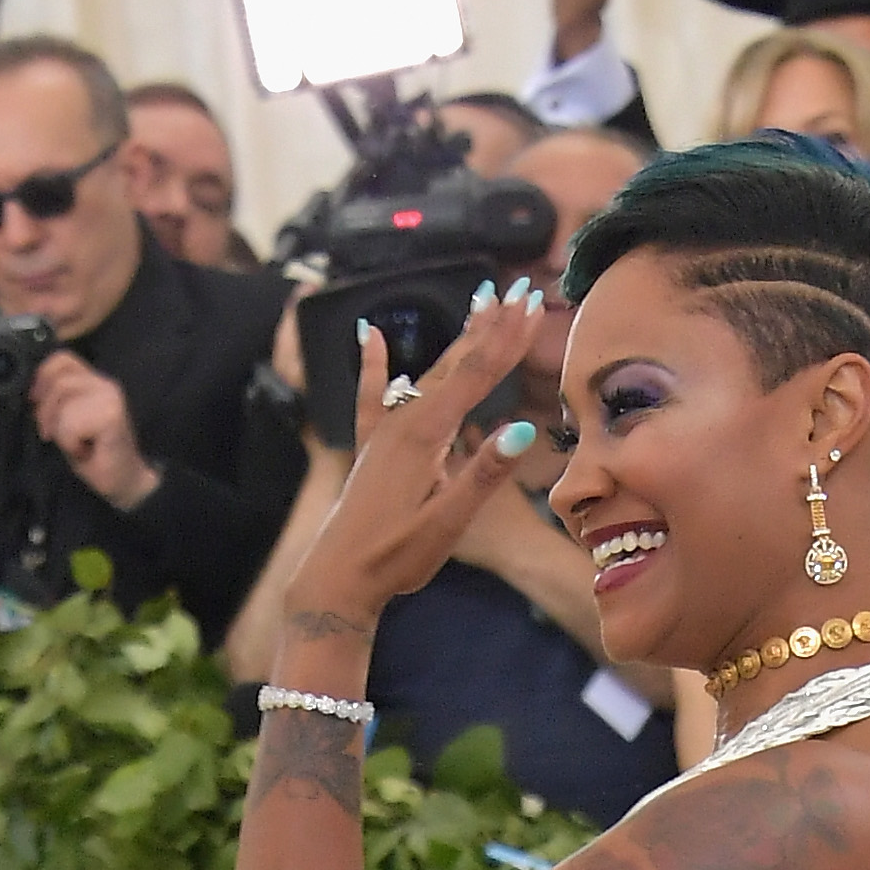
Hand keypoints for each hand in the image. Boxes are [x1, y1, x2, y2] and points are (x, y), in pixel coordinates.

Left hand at [30, 348, 159, 511]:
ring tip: (75, 444)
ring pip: (63, 400)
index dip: (42, 375)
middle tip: (48, 434)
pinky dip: (69, 442)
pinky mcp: (111, 414)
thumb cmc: (95, 457)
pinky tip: (84, 451)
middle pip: (58, 379)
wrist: (124, 483)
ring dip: (60, 430)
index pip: (63, 359)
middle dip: (45, 410)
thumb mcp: (66, 422)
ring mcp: (110, 396)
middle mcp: (104, 383)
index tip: (34, 400)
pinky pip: (70, 423)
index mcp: (94, 381)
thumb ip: (55, 401)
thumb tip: (33, 392)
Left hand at [272, 284, 553, 650]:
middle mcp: (404, 420)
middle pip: (456, 363)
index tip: (530, 305)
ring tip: (479, 306)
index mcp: (426, 434)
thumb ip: (484, 474)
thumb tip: (523, 430)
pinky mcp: (371, 447)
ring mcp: (384, 430)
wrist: (338, 577)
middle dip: (491, 327)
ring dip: (459, 340)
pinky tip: (370, 336)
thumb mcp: (447, 522)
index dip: (507, 339)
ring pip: (428, 372)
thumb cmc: (394, 556)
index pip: (476, 374)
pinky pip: (373, 394)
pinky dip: (374, 363)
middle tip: (518, 292)